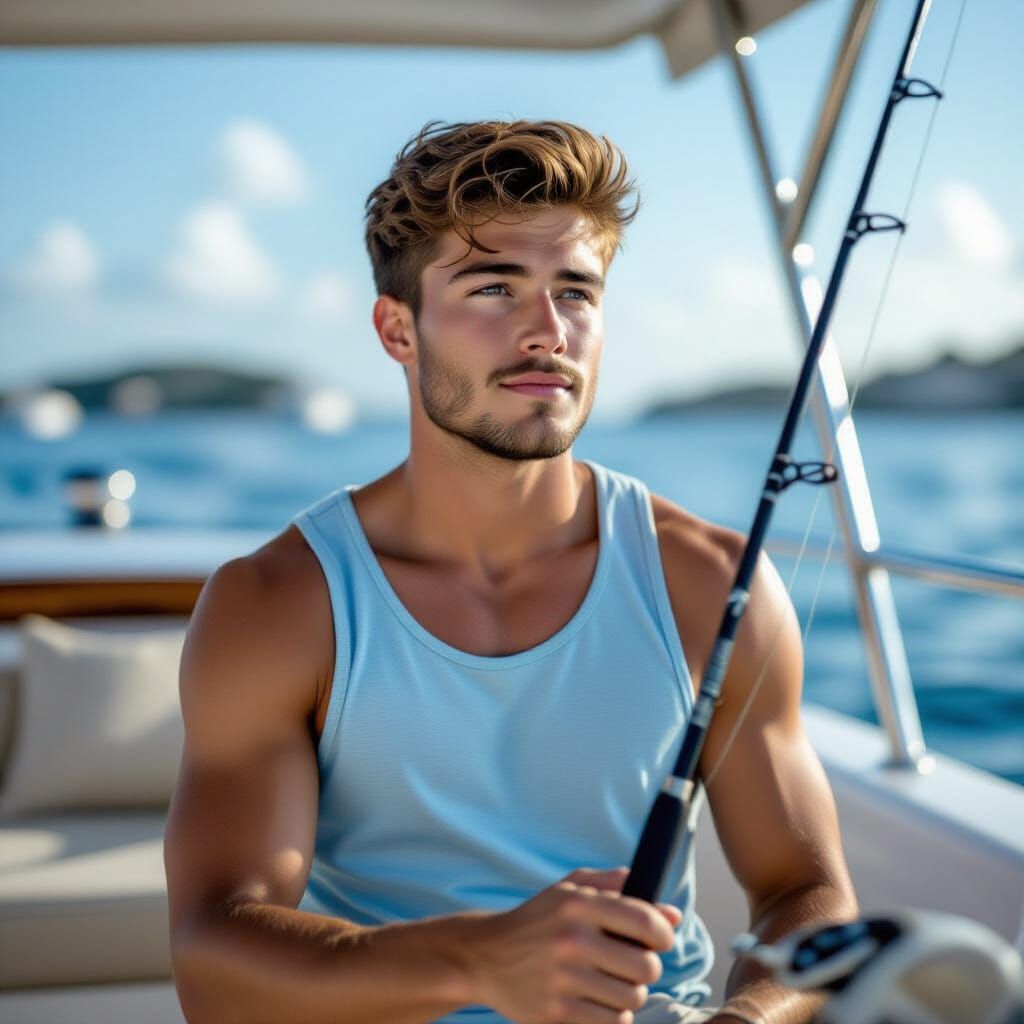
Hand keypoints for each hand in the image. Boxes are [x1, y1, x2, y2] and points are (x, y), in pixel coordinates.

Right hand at [466, 866, 682, 1023]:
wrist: (486, 957)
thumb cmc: (538, 920)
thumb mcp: (570, 890)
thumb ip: (619, 888)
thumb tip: (670, 913)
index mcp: (579, 905)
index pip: (646, 922)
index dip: (663, 934)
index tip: (657, 940)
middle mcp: (572, 940)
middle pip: (646, 968)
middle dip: (646, 967)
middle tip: (630, 964)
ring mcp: (564, 980)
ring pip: (632, 999)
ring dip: (628, 993)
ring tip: (611, 983)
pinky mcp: (557, 1015)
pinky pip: (613, 1023)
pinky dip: (613, 1016)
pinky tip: (598, 1001)